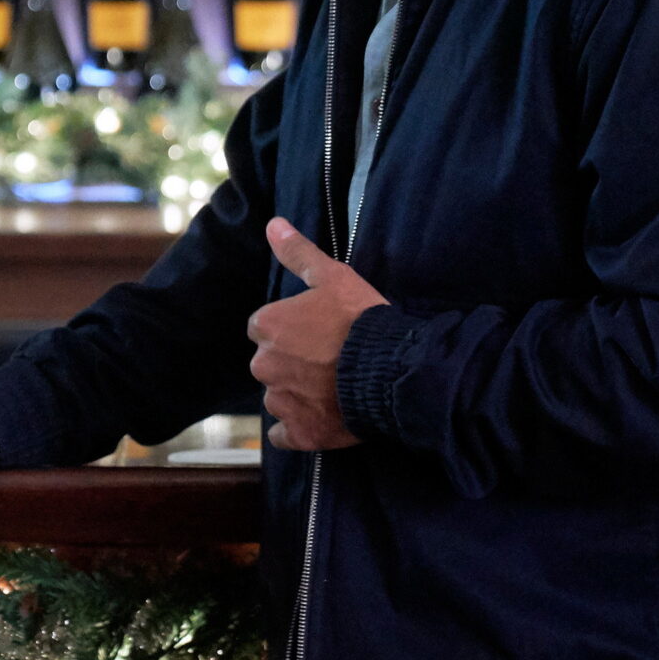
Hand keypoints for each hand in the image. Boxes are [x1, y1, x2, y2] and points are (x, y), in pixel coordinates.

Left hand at [248, 216, 388, 452]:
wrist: (394, 370)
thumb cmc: (362, 320)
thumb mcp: (333, 277)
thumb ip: (298, 253)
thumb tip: (273, 224)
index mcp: (267, 326)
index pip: (265, 328)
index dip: (292, 330)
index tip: (317, 332)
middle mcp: (264, 365)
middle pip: (270, 363)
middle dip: (293, 362)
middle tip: (329, 359)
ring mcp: (281, 401)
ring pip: (279, 397)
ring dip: (298, 394)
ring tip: (333, 388)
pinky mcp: (299, 433)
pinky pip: (286, 435)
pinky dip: (298, 429)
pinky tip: (321, 418)